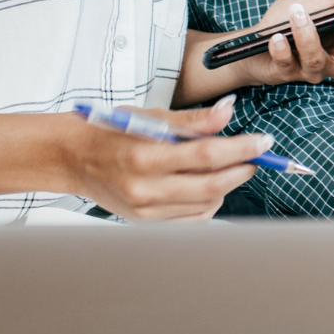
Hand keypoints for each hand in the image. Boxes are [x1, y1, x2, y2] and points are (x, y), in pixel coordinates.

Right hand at [63, 97, 265, 220]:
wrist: (71, 158)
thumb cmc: (108, 131)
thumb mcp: (149, 115)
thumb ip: (193, 120)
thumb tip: (228, 111)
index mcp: (144, 155)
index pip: (206, 155)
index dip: (241, 149)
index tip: (263, 142)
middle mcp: (144, 188)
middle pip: (211, 186)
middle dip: (242, 169)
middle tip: (256, 155)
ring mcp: (145, 210)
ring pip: (206, 206)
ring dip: (227, 186)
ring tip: (229, 166)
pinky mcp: (146, 222)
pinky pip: (191, 219)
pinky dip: (208, 203)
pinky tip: (208, 185)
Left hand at [239, 0, 333, 86]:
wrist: (254, 38)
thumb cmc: (294, 17)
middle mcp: (333, 61)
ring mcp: (309, 70)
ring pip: (317, 61)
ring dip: (308, 35)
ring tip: (298, 13)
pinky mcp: (284, 73)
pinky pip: (286, 64)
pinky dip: (282, 49)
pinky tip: (277, 37)